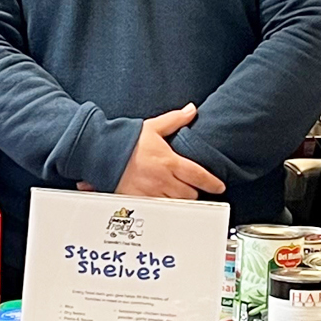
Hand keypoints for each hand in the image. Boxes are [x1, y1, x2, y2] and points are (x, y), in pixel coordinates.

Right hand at [113, 104, 228, 199]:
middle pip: (189, 194)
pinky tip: (164, 202)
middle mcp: (162, 179)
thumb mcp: (153, 127)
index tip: (219, 186)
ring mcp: (151, 192)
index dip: (212, 183)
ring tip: (179, 195)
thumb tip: (191, 110)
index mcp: (169, 161)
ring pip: (176, 204)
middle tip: (192, 188)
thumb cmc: (126, 140)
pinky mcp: (140, 200)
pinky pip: (159, 209)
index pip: (198, 175)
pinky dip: (165, 207)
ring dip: (180, 201)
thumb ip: (175, 120)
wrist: (102, 152)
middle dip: (193, 191)